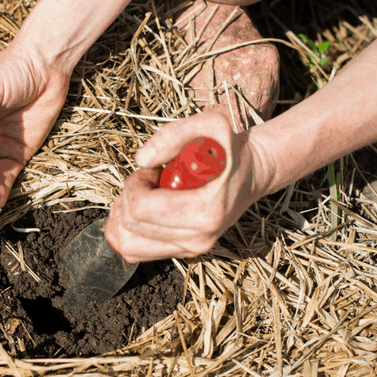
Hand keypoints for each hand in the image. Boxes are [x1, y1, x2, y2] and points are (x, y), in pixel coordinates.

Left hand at [104, 111, 272, 261]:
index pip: (140, 208)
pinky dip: (127, 230)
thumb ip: (173, 134)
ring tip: (143, 195)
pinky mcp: (184, 252)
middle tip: (148, 180)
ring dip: (123, 215)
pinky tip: (142, 209)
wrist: (253, 173)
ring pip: (127, 244)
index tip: (151, 169)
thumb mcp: (210, 124)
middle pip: (130, 225)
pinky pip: (136, 250)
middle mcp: (198, 238)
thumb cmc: (229, 149)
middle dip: (129, 196)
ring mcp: (190, 249)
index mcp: (206, 211)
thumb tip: (141, 160)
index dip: (135, 183)